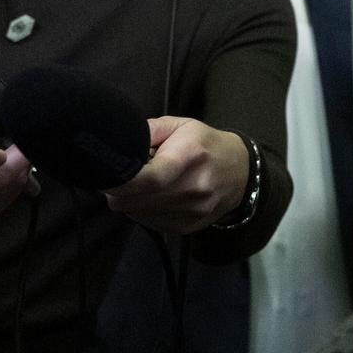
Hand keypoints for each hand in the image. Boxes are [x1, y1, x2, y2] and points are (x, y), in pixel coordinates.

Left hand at [105, 117, 247, 233]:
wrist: (242, 173)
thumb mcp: (181, 126)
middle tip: (130, 174)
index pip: (147, 179)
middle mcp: (193, 188)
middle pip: (134, 200)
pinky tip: (157, 196)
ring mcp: (192, 211)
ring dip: (132, 200)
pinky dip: (145, 210)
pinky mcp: (188, 227)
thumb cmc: (207, 145)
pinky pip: (149, 222)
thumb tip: (119, 145)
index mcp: (189, 157)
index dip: (120, 180)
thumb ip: (148, 131)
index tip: (110, 174)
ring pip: (137, 213)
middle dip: (121, 188)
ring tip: (148, 183)